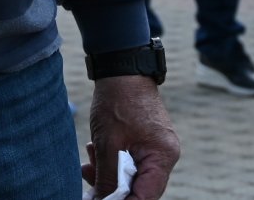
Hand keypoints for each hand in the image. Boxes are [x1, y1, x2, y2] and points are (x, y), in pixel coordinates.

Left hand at [85, 76, 180, 198]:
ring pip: (132, 175)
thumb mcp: (107, 144)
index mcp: (162, 157)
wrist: (121, 68)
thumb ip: (107, 178)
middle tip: (90, 181)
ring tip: (89, 163)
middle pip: (140, 188)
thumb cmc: (118, 101)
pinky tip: (94, 151)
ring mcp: (156, 148)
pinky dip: (112, 161)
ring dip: (108, 173)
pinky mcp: (146, 142)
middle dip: (113, 188)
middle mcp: (164, 155)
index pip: (146, 196)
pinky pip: (130, 161)